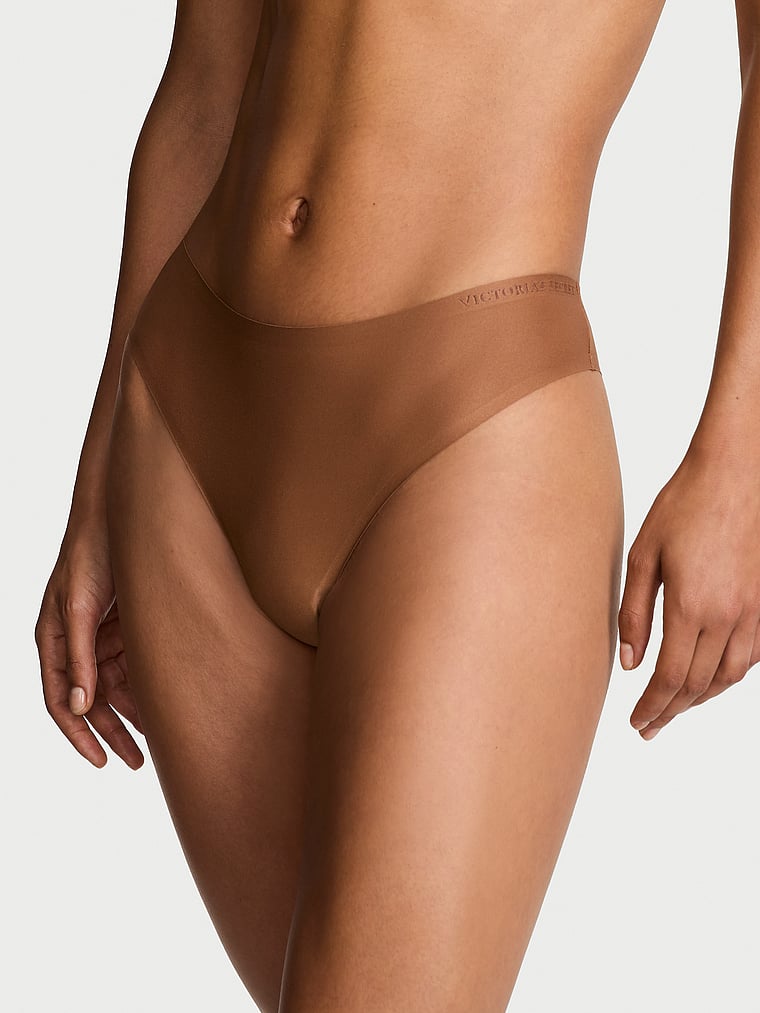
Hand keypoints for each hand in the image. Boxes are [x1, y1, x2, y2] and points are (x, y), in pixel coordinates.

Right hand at [35, 513, 143, 768]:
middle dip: (113, 732)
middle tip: (138, 762)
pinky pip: (132, 664)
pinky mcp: (123, 624)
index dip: (80, 735)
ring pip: (115, 686)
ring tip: (160, 738)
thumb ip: (79, 656)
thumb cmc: (91, 553)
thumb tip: (78, 705)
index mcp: (53, 639)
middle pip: (91, 700)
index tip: (101, 762)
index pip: (60, 701)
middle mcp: (74, 642)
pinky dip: (145, 684)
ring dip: (133, 711)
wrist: (120, 513)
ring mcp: (99, 634)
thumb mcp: (82, 607)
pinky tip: (164, 701)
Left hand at [618, 448, 759, 739]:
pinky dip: (732, 674)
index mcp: (692, 606)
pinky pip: (753, 654)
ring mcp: (755, 610)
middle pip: (700, 684)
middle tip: (651, 727)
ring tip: (677, 706)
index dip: (653, 706)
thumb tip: (629, 662)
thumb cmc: (684, 505)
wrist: (736, 472)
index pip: (670, 677)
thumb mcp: (643, 555)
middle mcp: (729, 616)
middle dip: (672, 710)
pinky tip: (714, 675)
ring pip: (731, 675)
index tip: (638, 723)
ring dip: (702, 698)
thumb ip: (634, 612)